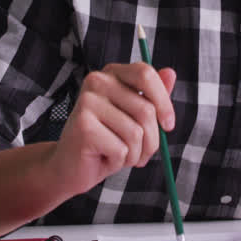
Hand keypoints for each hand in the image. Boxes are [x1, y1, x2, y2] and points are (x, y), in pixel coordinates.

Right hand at [46, 62, 176, 196]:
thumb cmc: (106, 141)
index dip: (164, 101)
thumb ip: (152, 96)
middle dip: (152, 140)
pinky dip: (119, 162)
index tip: (168, 125)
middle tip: (141, 153)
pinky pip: (122, 149)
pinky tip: (104, 158)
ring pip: (136, 133)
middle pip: (146, 109)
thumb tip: (170, 72)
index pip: (145, 74)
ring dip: (135, 154)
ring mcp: (87, 102)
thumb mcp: (134, 118)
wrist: (70, 167)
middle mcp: (97, 81)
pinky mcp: (83, 127)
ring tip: (120, 155)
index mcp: (111, 74)